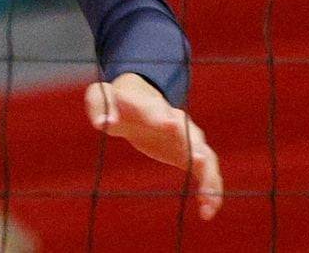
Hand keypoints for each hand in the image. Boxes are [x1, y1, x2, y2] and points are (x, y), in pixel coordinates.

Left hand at [86, 73, 223, 220]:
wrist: (139, 101)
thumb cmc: (118, 102)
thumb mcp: (101, 99)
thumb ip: (98, 107)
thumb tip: (103, 124)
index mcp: (151, 106)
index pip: (157, 110)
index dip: (161, 117)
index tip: (168, 124)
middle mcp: (176, 121)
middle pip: (189, 134)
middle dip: (195, 147)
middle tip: (200, 161)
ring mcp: (187, 137)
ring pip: (205, 155)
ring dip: (208, 176)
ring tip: (209, 200)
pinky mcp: (191, 155)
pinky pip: (206, 172)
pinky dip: (210, 189)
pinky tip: (208, 211)